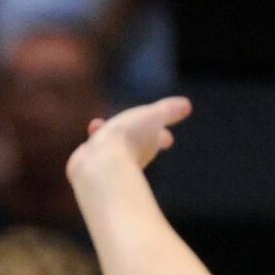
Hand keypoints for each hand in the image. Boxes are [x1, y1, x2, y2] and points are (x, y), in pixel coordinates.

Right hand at [68, 95, 192, 179]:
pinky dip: (93, 146)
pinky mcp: (91, 167)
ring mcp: (110, 163)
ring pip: (111, 147)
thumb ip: (169, 110)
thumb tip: (186, 106)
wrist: (101, 164)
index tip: (168, 139)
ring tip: (96, 125)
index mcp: (150, 144)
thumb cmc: (129, 139)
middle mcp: (132, 156)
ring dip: (107, 135)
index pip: (159, 138)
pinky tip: (87, 146)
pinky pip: (94, 154)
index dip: (162, 136)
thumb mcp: (154, 115)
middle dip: (134, 136)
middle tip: (132, 131)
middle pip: (137, 146)